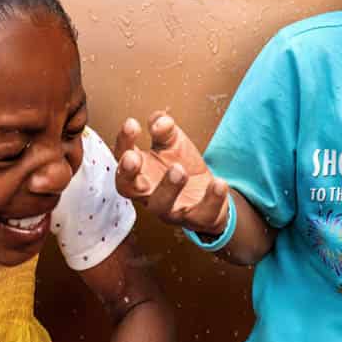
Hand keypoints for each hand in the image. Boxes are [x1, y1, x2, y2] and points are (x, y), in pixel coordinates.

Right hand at [113, 112, 230, 234]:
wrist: (209, 192)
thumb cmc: (182, 166)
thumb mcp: (173, 141)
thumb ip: (165, 128)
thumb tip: (160, 123)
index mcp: (140, 171)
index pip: (123, 157)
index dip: (123, 142)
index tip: (132, 124)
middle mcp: (149, 193)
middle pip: (127, 189)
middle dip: (128, 173)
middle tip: (133, 157)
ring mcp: (171, 209)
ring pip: (161, 206)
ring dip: (168, 187)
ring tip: (178, 169)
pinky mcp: (196, 218)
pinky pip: (202, 214)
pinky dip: (212, 199)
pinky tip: (218, 183)